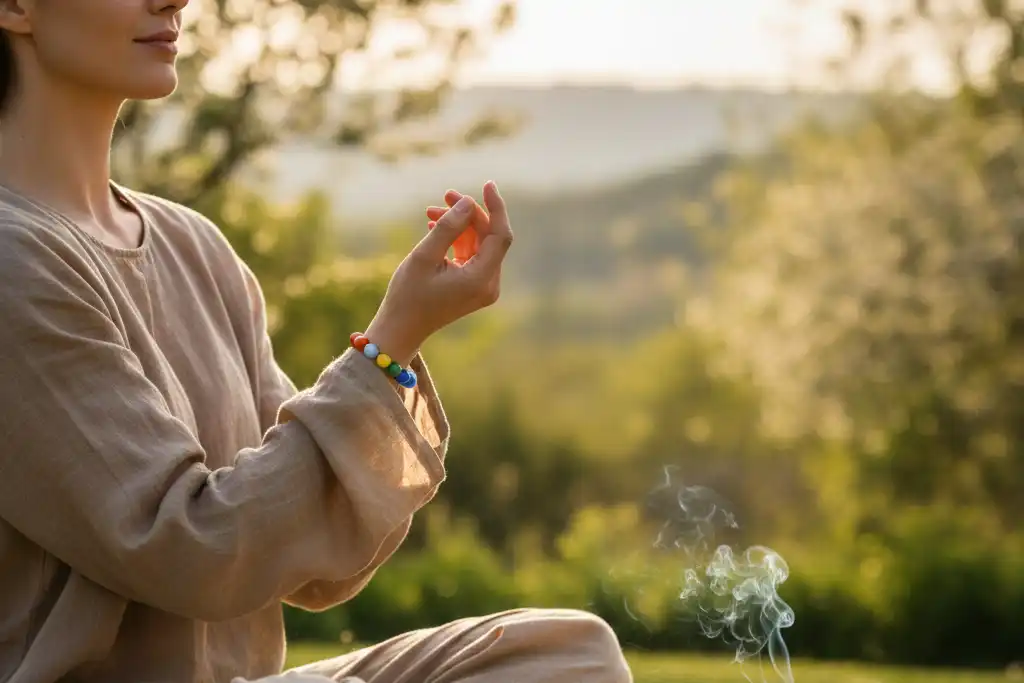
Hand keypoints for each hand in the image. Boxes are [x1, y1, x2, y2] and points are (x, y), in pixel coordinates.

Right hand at [364, 181, 512, 364]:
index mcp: (480, 279)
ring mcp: (483, 287)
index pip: (500, 235)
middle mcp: (488, 284)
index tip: (487, 183)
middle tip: (444, 195)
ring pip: (478, 244)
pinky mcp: (474, 286)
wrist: (401, 329)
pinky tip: (435, 227)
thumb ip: (447, 227)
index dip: (496, 207)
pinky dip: (457, 240)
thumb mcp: (424, 256)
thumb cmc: (408, 295)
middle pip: (489, 237)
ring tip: (430, 212)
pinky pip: (471, 255)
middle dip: (468, 214)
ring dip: (459, 225)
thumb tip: (468, 202)